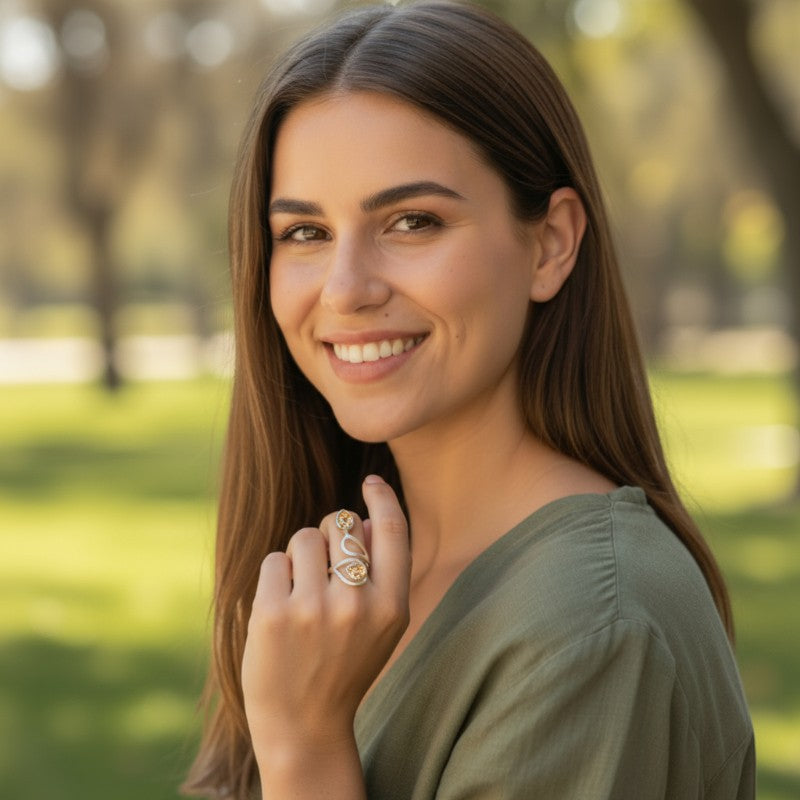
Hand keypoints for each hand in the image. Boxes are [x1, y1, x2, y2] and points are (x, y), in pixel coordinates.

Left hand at [242, 475, 410, 763]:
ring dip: (298, 556)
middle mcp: (357, 604)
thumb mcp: (381, 626)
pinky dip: (274, 576)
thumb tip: (365, 519)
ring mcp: (314, 609)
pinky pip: (274, 560)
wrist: (304, 725)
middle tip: (322, 564)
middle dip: (328, 532)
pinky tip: (279, 607)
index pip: (393, 530)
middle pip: (341, 524)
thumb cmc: (344, 665)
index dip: (382, 498)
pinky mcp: (274, 614)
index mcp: (392, 606)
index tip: (372, 481)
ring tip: (300, 592)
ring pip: (303, 538)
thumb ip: (381, 573)